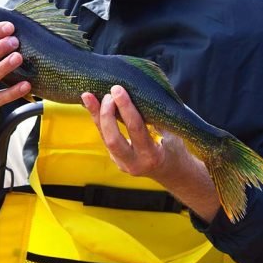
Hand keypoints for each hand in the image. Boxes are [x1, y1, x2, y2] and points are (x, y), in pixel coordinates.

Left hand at [81, 85, 220, 222]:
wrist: (172, 173)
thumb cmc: (175, 148)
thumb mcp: (173, 134)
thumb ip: (158, 118)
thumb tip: (143, 92)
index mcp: (153, 155)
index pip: (136, 129)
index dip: (126, 108)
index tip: (118, 90)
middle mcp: (135, 163)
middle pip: (113, 138)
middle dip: (106, 114)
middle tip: (107, 93)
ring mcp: (122, 164)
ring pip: (104, 138)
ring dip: (95, 115)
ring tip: (88, 96)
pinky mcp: (116, 159)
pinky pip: (104, 138)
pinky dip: (98, 120)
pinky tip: (91, 105)